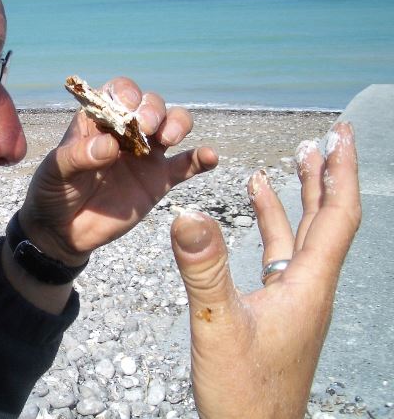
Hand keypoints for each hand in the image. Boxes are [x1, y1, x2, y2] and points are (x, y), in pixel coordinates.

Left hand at [19, 77, 217, 264]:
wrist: (62, 232)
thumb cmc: (52, 192)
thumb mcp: (55, 172)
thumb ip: (78, 157)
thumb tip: (110, 147)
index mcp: (98, 120)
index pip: (119, 92)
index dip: (127, 94)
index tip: (127, 110)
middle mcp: (126, 131)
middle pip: (151, 105)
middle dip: (153, 109)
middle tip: (148, 127)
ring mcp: (145, 155)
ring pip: (173, 125)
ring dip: (178, 123)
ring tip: (169, 138)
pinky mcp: (159, 181)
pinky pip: (186, 165)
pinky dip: (201, 158)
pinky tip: (210, 157)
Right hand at [170, 122, 360, 418]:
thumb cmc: (243, 392)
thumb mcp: (217, 326)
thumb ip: (204, 269)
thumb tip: (187, 213)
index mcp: (308, 285)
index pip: (338, 216)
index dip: (342, 172)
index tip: (341, 136)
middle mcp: (310, 286)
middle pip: (329, 219)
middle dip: (330, 174)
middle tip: (329, 136)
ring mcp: (296, 298)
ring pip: (306, 235)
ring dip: (303, 195)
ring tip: (296, 159)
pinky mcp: (279, 309)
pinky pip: (282, 254)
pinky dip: (274, 224)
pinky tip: (259, 209)